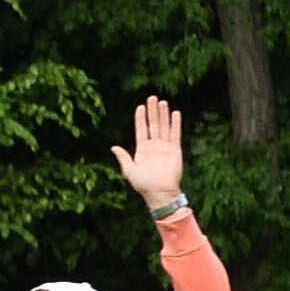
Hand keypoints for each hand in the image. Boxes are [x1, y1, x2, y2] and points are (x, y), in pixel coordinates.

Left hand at [113, 95, 185, 210]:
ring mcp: (165, 146)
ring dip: (163, 114)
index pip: (141, 129)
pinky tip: (175, 113)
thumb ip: (123, 157)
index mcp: (142, 149)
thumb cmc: (143, 184)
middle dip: (152, 111)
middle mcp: (154, 145)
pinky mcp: (175, 149)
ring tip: (162, 102)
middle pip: (153, 124)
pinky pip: (175, 134)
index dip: (141, 118)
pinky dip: (175, 123)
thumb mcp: (129, 170)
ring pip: (164, 126)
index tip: (140, 107)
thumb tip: (114, 147)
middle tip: (152, 97)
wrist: (159, 192)